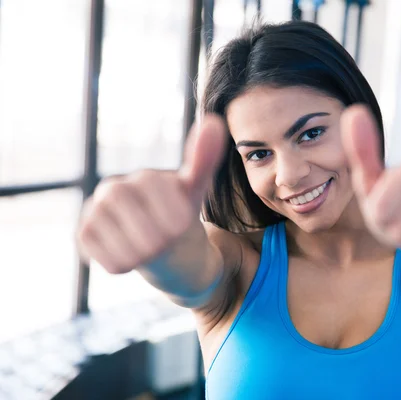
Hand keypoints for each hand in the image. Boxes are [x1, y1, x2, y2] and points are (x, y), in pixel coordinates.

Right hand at [76, 115, 227, 273]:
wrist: (165, 251)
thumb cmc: (180, 217)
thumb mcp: (196, 191)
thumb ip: (203, 160)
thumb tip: (214, 121)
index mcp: (142, 178)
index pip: (158, 197)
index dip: (176, 215)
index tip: (183, 222)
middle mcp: (113, 190)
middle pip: (141, 224)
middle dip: (160, 237)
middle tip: (168, 240)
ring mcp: (95, 212)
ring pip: (125, 245)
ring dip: (147, 254)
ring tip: (153, 249)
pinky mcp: (84, 236)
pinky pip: (109, 259)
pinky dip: (128, 264)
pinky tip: (133, 256)